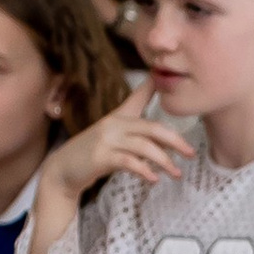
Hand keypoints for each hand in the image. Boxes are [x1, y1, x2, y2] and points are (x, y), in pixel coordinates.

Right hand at [44, 86, 194, 207]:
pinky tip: (153, 179)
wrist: (62, 171)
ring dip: (164, 161)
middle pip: (152, 127)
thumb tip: (169, 144)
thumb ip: (138, 137)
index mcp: (118, 117)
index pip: (137, 97)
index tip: (164, 74)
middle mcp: (113, 124)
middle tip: (191, 153)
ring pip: (144, 146)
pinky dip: (144, 170)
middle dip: (175, 141)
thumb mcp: (115, 140)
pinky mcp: (100, 156)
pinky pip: (129, 161)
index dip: (152, 86)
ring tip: (176, 174)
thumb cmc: (93, 156)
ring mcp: (106, 139)